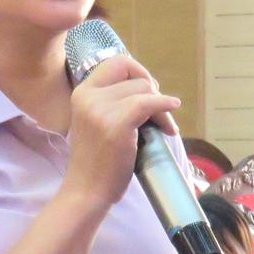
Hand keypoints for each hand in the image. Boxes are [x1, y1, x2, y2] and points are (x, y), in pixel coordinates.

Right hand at [62, 54, 180, 209]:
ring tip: (163, 129)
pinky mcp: (116, 124)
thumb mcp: (95, 122)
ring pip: (144, 89)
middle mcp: (88, 96)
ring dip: (161, 107)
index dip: (137, 71)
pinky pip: (150, 104)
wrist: (86, 191)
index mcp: (82, 93)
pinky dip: (166, 108)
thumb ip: (111, 102)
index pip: (115, 62)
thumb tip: (147, 86)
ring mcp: (101, 109)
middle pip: (133, 73)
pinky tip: (172, 118)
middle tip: (157, 111)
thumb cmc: (95, 161)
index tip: (147, 90)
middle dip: (152, 89)